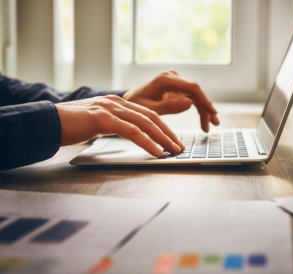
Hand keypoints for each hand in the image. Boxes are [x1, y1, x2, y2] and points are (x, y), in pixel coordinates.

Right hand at [56, 95, 184, 156]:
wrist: (46, 122)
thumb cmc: (70, 125)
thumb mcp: (97, 123)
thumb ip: (114, 125)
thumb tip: (130, 136)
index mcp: (117, 103)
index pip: (148, 114)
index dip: (164, 128)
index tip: (174, 140)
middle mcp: (116, 103)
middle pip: (152, 117)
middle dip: (169, 133)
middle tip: (180, 147)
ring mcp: (110, 109)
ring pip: (145, 123)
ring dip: (163, 139)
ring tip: (174, 151)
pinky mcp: (103, 119)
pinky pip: (132, 131)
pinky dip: (147, 142)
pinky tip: (157, 152)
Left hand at [122, 70, 219, 131]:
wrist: (129, 101)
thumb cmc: (136, 105)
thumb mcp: (150, 110)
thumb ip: (169, 107)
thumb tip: (190, 103)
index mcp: (165, 79)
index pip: (192, 87)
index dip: (204, 100)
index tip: (213, 112)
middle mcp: (173, 77)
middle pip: (196, 92)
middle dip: (206, 108)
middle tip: (213, 124)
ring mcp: (176, 82)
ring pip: (195, 96)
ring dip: (204, 110)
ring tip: (209, 127)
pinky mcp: (177, 88)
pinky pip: (191, 98)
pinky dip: (198, 109)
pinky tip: (204, 121)